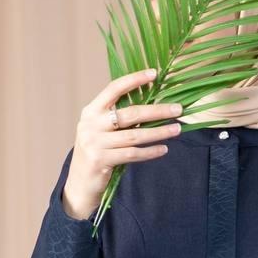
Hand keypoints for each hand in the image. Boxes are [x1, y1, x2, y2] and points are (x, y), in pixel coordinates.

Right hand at [63, 68, 183, 218]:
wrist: (79, 184)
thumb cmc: (96, 152)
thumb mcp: (100, 130)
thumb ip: (118, 117)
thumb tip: (151, 103)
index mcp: (91, 111)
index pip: (114, 88)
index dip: (134, 79)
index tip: (154, 73)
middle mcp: (91, 124)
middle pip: (130, 113)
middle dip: (157, 110)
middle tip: (178, 109)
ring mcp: (94, 143)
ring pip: (134, 135)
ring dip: (159, 132)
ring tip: (176, 130)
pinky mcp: (101, 160)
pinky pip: (132, 154)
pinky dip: (150, 152)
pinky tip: (163, 150)